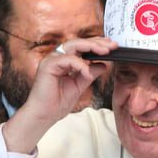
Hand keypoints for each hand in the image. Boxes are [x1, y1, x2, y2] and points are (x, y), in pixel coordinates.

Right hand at [3, 36, 116, 153]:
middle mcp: (57, 57)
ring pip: (73, 45)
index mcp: (65, 60)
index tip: (112, 47)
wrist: (45, 115)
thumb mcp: (80, 85)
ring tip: (105, 52)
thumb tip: (104, 64)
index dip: (97, 45)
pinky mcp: (48, 65)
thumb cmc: (57, 102)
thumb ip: (90, 73)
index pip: (82, 47)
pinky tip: (87, 73)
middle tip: (112, 46)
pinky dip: (80, 65)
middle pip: (79, 42)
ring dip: (91, 47)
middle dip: (97, 43)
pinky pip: (68, 59)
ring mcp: (52, 59)